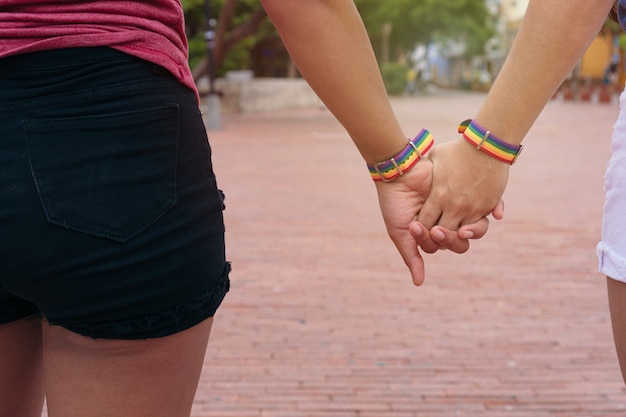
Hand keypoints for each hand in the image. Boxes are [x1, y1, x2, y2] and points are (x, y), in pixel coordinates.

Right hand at [375, 156, 490, 285]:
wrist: (400, 173)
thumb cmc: (395, 203)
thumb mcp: (400, 232)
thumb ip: (412, 257)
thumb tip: (419, 283)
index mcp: (432, 234)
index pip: (441, 246)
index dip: (432, 241)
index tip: (416, 226)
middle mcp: (447, 222)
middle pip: (460, 242)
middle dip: (448, 239)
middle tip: (435, 228)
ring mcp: (458, 208)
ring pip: (472, 229)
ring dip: (462, 231)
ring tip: (447, 221)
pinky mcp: (467, 193)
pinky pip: (484, 207)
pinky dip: (489, 212)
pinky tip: (485, 215)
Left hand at [416, 139, 509, 231]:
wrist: (486, 144)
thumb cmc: (458, 149)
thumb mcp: (436, 157)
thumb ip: (428, 170)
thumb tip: (421, 170)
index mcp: (438, 196)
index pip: (425, 223)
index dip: (422, 228)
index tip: (423, 225)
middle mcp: (454, 206)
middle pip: (442, 233)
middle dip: (438, 236)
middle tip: (437, 232)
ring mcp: (472, 208)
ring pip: (461, 234)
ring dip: (456, 234)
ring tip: (454, 230)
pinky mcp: (487, 206)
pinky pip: (479, 224)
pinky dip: (474, 226)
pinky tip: (468, 224)